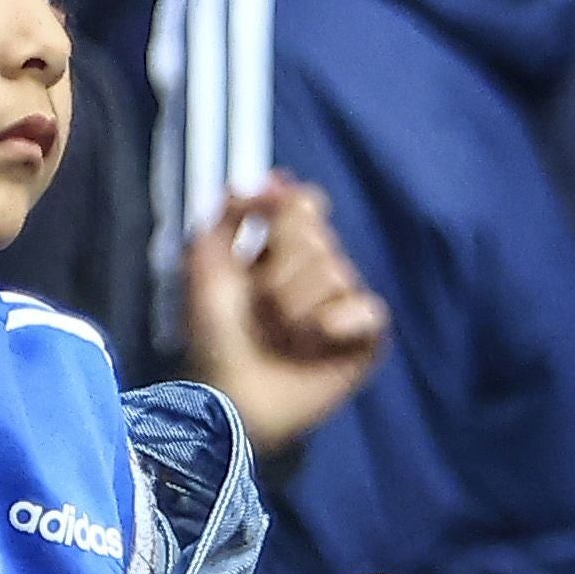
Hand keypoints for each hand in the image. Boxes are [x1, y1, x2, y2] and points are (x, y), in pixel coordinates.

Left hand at [173, 173, 393, 455]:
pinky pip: (369, 309)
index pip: (306, 206)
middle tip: (260, 306)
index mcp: (281, 253)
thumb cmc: (213, 336)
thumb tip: (273, 178)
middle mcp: (315, 275)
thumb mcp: (205, 263)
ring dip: (298, 306)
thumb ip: (230, 212)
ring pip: (339, 272)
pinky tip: (318, 340)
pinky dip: (339, 322)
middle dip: (281, 271)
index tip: (269, 224)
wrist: (229, 394)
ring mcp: (341, 308)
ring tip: (280, 335)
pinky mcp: (363, 341)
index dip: (291, 211)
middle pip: (319, 237)